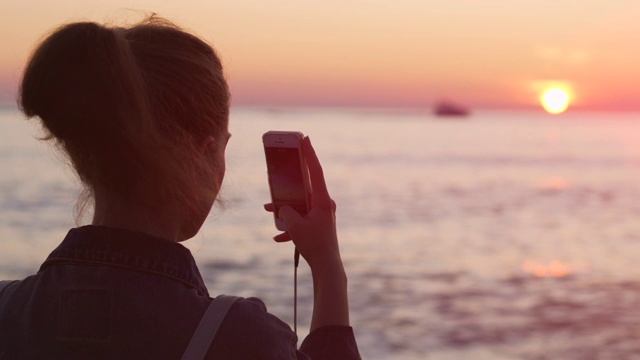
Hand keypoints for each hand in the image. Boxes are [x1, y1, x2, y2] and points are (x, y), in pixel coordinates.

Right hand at [264, 136, 341, 270]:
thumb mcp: (295, 226)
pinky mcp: (318, 224)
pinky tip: (278, 237)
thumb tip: (283, 208)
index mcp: (322, 199)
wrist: (326, 267)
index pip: (315, 171)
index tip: (305, 139)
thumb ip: (286, 212)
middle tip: (283, 166)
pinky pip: (302, 219)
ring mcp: (321, 214)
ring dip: (285, 207)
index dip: (309, 153)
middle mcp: (324, 204)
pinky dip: (290, 226)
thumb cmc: (314, 245)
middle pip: (304, 186)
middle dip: (289, 181)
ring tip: (268, 209)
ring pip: (300, 204)